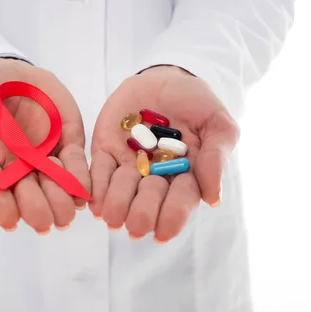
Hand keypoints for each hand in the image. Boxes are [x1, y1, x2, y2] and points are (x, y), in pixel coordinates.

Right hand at [0, 59, 90, 233]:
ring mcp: (43, 158)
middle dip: (36, 210)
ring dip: (61, 201)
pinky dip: (79, 179)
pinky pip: (75, 164)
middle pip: (28, 196)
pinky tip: (82, 192)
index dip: (0, 209)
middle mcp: (17, 168)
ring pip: (54, 186)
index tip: (9, 220)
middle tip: (44, 223)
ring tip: (67, 212)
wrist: (8, 72)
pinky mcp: (67, 144)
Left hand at [89, 65, 239, 242]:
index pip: (180, 201)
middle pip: (148, 201)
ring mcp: (129, 165)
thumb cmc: (195, 102)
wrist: (163, 77)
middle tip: (135, 226)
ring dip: (117, 205)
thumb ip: (215, 156)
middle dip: (142, 214)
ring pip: (121, 191)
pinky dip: (96, 188)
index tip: (162, 234)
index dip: (171, 218)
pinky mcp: (106, 152)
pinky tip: (95, 204)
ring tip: (112, 217)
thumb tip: (213, 198)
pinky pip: (99, 172)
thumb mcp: (216, 122)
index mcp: (186, 175)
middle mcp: (155, 177)